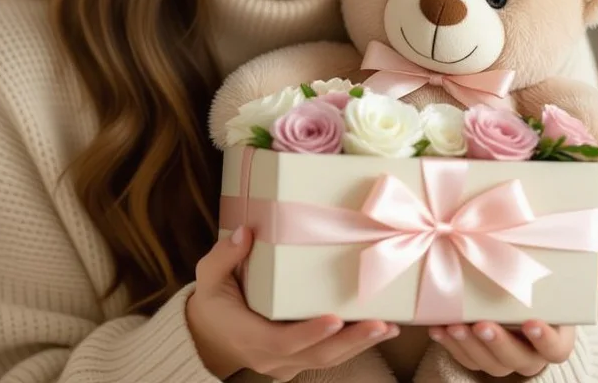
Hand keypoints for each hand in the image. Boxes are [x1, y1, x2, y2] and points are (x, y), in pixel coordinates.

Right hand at [186, 225, 400, 379]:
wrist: (207, 336)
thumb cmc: (211, 302)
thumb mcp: (208, 278)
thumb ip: (224, 257)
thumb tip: (245, 232)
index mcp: (248, 336)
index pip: (283, 341)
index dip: (310, 333)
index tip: (335, 318)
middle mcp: (270, 357)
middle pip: (316, 356)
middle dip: (352, 342)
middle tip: (382, 324)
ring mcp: (285, 364)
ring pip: (327, 360)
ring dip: (359, 344)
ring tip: (390, 326)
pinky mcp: (296, 362)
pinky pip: (327, 358)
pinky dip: (352, 345)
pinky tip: (377, 330)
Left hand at [426, 252, 597, 377]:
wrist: (520, 299)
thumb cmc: (547, 289)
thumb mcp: (567, 280)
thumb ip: (591, 273)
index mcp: (555, 338)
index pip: (555, 349)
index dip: (544, 338)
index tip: (531, 322)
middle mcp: (529, 354)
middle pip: (516, 360)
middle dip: (497, 343)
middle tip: (482, 324)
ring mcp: (502, 357)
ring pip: (487, 362)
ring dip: (469, 345)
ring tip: (454, 324)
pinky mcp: (476, 354)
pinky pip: (462, 356)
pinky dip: (448, 343)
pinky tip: (437, 326)